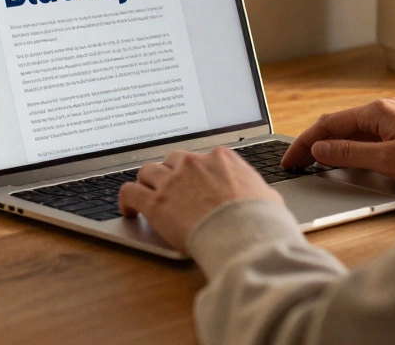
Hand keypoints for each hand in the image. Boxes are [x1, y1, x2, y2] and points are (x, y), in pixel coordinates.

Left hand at [118, 147, 282, 251]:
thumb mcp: (268, 197)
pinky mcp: (155, 202)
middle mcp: (193, 164)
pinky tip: (129, 210)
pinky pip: (129, 192)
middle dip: (170, 174)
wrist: (244, 236)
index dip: (193, 172)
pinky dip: (126, 200)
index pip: (199, 157)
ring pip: (147, 172)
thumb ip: (257, 190)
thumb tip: (262, 197)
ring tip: (146, 197)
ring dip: (147, 184)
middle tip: (170, 190)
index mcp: (220, 158)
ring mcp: (172, 181)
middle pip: (171, 161)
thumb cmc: (260, 221)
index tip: (192, 182)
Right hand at [280, 97, 394, 185]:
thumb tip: (320, 148)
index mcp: (376, 111)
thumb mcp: (386, 160)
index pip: (328, 124)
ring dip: (330, 145)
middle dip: (313, 143)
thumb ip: (349, 153)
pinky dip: (348, 145)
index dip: (305, 143)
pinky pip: (366, 134)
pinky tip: (344, 157)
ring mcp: (393, 116)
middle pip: (337, 124)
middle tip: (296, 163)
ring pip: (351, 129)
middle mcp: (383, 108)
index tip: (291, 159)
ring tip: (313, 162)